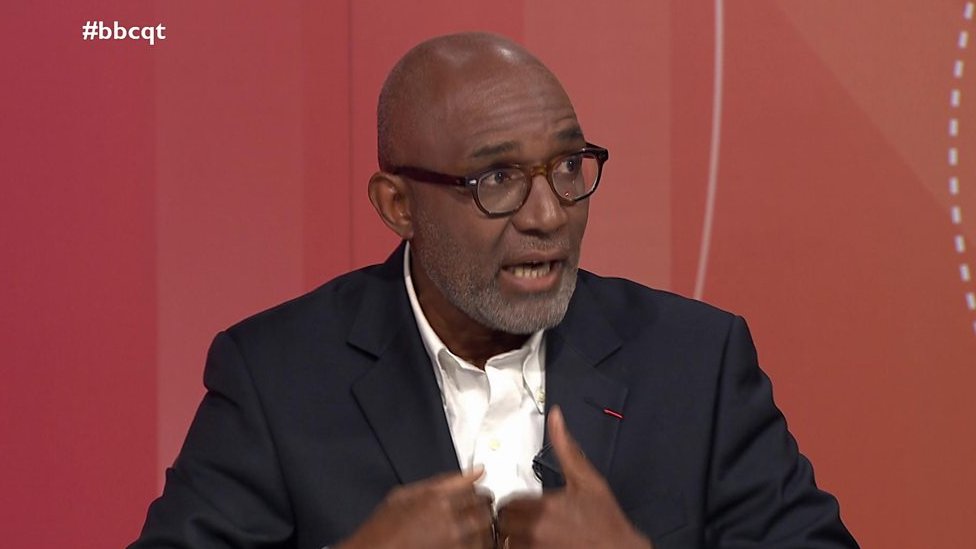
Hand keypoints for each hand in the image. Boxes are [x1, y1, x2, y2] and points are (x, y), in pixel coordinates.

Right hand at [336, 467, 494, 548]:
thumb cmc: (382, 529)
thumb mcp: (403, 495)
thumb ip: (441, 482)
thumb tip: (473, 471)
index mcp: (435, 497)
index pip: (473, 487)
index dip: (476, 490)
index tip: (475, 493)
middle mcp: (447, 517)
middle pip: (484, 507)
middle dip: (483, 507)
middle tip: (477, 511)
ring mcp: (453, 539)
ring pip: (485, 529)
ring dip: (483, 527)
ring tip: (473, 529)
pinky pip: (479, 547)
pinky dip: (477, 543)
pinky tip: (468, 542)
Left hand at [497, 407, 652, 548]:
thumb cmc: (606, 520)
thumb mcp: (587, 479)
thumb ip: (565, 447)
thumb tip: (556, 418)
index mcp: (544, 506)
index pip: (509, 501)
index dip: (516, 501)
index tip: (529, 505)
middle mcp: (535, 529)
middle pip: (502, 521)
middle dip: (511, 518)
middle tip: (527, 519)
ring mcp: (535, 548)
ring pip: (506, 540)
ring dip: (513, 536)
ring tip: (532, 533)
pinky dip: (520, 548)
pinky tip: (536, 543)